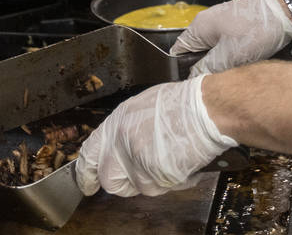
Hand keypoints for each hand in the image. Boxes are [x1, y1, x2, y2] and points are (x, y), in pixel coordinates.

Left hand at [74, 77, 236, 196]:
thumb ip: (124, 128)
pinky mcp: (157, 179)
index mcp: (116, 125)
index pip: (89, 156)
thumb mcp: (142, 105)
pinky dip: (171, 180)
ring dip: (152, 179)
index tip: (87, 183)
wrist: (205, 110)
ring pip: (138, 187)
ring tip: (169, 156)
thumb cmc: (181, 103)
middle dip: (125, 180)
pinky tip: (181, 160)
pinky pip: (160, 187)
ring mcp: (138, 165)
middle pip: (110, 181)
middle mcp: (121, 147)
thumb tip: (118, 145)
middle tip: (143, 170)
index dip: (86, 174)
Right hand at [170, 0, 291, 75]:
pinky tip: (244, 63)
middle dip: (206, 68)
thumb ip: (206, 68)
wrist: (285, 13)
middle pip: (198, 53)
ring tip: (233, 72)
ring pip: (215, 52)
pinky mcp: (240, 26)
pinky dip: (235, 56)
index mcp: (199, 26)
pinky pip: (230, 47)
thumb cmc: (257, 29)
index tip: (191, 84)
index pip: (179, 52)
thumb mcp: (228, 56)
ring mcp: (225, 23)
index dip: (182, 71)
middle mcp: (209, 22)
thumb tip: (195, 78)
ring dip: (223, 63)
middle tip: (216, 81)